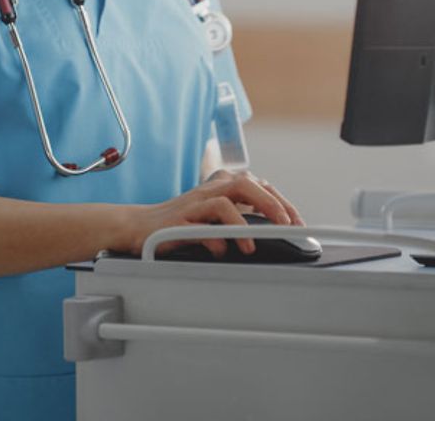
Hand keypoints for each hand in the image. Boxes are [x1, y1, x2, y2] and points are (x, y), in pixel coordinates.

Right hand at [117, 171, 303, 258]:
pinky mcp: (178, 221)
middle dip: (271, 204)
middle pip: (246, 183)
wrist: (138, 228)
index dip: (281, 202)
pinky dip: (216, 238)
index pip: (258, 185)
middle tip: (287, 226)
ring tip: (252, 245)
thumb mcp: (214, 218)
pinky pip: (201, 226)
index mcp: (220, 186)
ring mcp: (193, 204)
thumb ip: (238, 218)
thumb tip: (272, 231)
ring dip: (243, 224)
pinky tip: (222, 250)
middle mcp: (208, 191)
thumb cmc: (179, 225)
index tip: (297, 223)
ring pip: (226, 199)